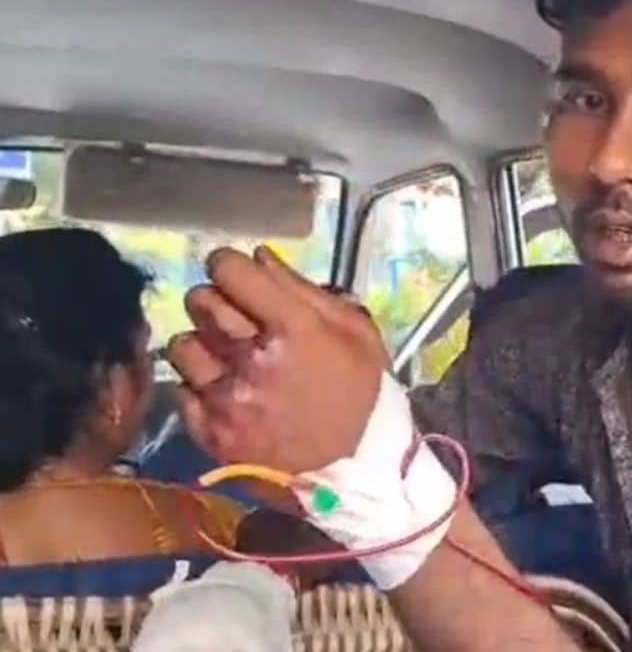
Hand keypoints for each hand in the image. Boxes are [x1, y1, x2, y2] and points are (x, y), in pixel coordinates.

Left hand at [167, 246, 388, 472]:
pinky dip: (200, 386)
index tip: (238, 275)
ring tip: (228, 358)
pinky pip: (182, 389)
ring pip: (182, 344)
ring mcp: (226, 399)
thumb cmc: (359, 389)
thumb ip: (303, 289)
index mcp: (292, 328)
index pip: (228, 269)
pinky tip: (226, 391)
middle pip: (199, 300)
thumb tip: (258, 256)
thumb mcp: (354, 331)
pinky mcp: (210, 432)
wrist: (355, 465)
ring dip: (203, 344)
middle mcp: (252, 359)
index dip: (229, 265)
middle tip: (236, 317)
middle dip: (216, 300)